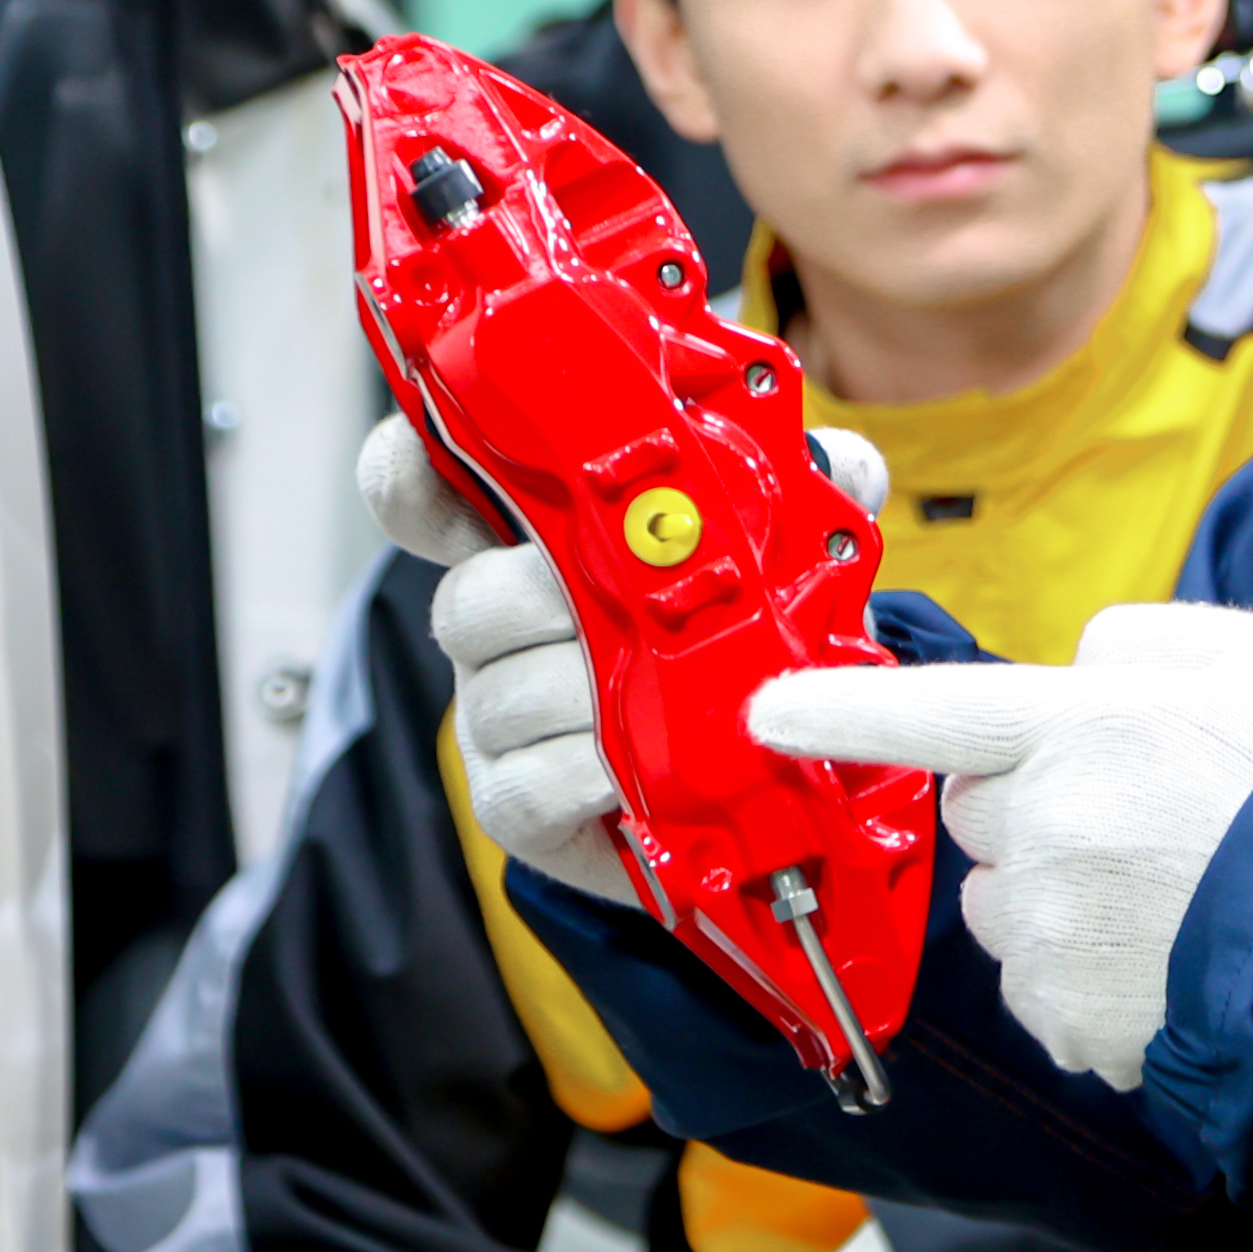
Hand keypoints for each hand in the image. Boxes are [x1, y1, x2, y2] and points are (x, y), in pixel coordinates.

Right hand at [368, 414, 889, 910]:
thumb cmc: (722, 643)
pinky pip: (528, 780)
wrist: (736, 787)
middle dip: (544, 596)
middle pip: (465, 595)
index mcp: (528, 542)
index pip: (425, 490)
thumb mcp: (766, 556)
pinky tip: (638, 770)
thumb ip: (800, 497)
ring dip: (587, 691)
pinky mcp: (515, 802)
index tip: (430, 449)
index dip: (408, 467)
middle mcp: (496, 625)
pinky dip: (593, 773)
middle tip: (622, 603)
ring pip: (501, 690)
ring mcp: (496, 716)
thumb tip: (844, 462)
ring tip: (657, 692)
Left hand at [745, 605, 1252, 1089]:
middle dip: (1029, 816)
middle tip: (1135, 821)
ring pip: (1003, 908)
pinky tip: (1163, 959)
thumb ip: (1136, 640)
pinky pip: (1041, 990)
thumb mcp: (1243, 657)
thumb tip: (1073, 666)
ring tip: (1162, 898)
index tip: (764, 714)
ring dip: (1055, 901)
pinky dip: (1087, 982)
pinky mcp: (1064, 1011)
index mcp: (1082, 723)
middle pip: (976, 817)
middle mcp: (1049, 821)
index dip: (837, 712)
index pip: (930, 712)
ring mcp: (1051, 925)